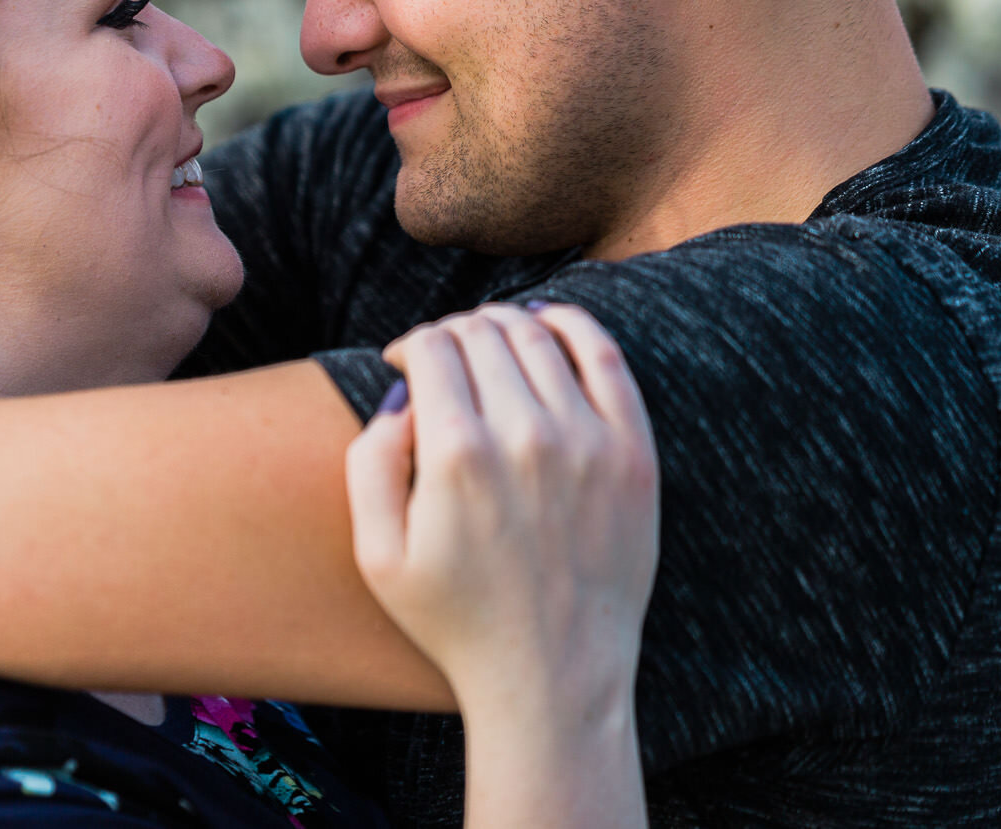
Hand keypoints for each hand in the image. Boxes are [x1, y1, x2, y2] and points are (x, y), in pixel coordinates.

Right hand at [344, 302, 658, 719]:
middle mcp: (525, 436)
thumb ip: (368, 461)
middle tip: (443, 357)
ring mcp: (588, 441)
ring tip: (487, 342)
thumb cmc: (457, 620)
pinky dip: (573, 325)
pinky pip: (605, 357)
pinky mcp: (632, 453)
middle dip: (451, 333)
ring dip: (502, 325)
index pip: (432, 348)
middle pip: (481, 334)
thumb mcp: (377, 553)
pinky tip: (549, 326)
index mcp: (457, 455)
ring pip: (537, 336)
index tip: (404, 363)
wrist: (553, 676)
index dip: (410, 344)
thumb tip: (402, 395)